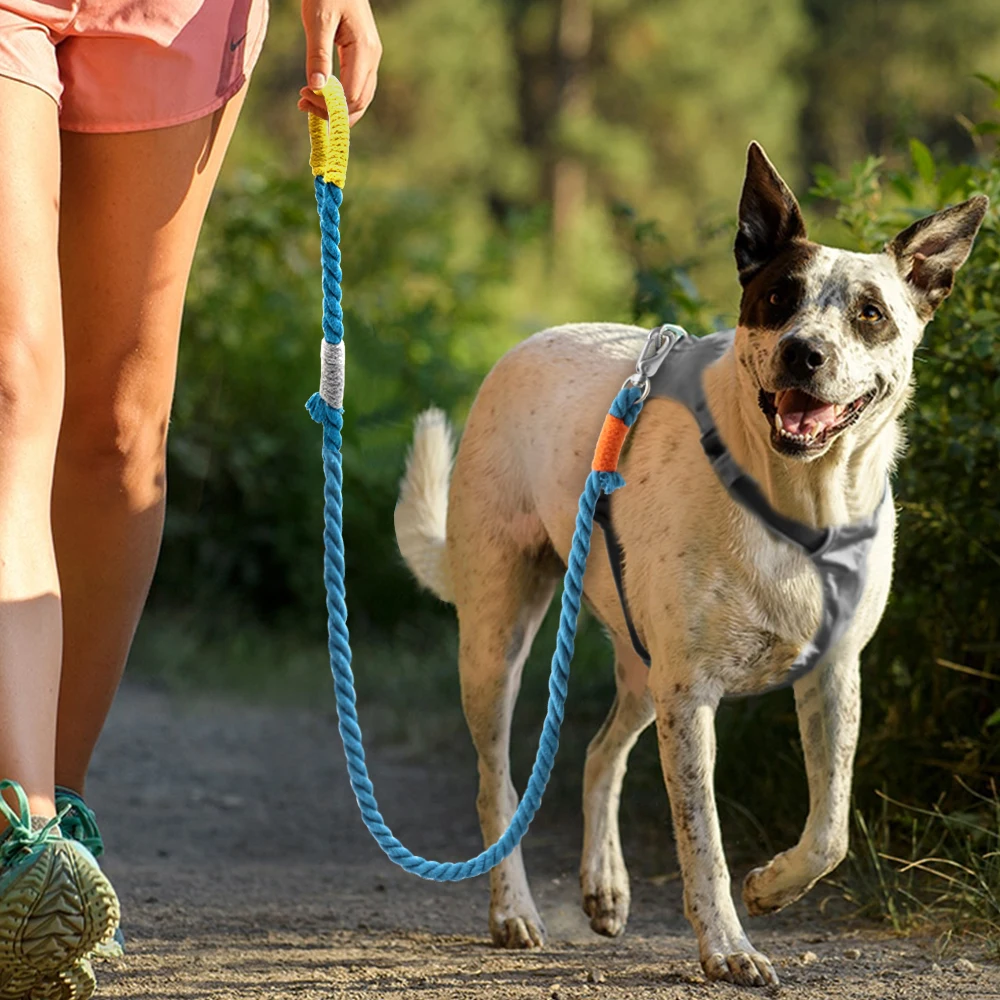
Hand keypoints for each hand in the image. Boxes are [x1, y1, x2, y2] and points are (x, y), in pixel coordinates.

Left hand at [298, 0, 381, 125]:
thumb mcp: (317, 18)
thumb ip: (318, 53)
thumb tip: (316, 87)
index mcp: (364, 50)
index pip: (351, 94)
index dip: (328, 104)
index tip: (303, 95)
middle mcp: (372, 58)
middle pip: (359, 103)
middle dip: (331, 111)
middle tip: (302, 105)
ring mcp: (371, 59)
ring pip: (360, 99)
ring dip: (335, 108)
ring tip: (307, 102)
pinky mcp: (364, 57)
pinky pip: (356, 87)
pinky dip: (340, 98)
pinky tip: (319, 93)